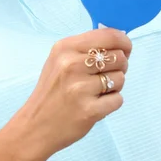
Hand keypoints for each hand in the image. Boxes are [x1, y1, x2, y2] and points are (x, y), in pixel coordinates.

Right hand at [22, 28, 131, 156]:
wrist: (35, 125)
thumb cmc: (51, 91)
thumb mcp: (59, 60)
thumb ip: (85, 49)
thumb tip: (120, 43)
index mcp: (65, 48)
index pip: (109, 35)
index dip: (124, 42)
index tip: (125, 50)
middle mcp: (72, 64)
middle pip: (119, 57)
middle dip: (119, 66)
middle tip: (104, 76)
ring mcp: (80, 88)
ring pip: (121, 78)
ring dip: (114, 86)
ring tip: (96, 92)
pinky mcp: (89, 110)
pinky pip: (118, 99)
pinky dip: (111, 103)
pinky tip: (95, 104)